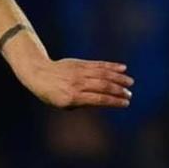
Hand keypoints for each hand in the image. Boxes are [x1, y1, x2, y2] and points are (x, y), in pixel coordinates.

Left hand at [18, 57, 133, 109]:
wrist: (38, 73)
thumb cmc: (52, 94)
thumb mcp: (64, 104)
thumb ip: (83, 103)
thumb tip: (104, 101)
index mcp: (73, 97)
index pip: (98, 99)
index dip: (114, 101)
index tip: (125, 103)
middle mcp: (77, 84)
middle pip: (103, 86)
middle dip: (118, 91)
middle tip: (129, 94)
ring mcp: (79, 72)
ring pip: (103, 74)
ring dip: (119, 78)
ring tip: (130, 82)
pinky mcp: (80, 63)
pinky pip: (98, 64)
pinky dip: (111, 66)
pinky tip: (123, 68)